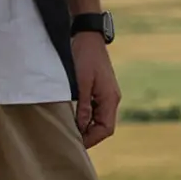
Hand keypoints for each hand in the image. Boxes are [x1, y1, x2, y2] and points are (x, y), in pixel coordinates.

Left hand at [72, 33, 119, 148]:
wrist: (87, 36)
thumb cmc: (85, 56)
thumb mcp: (81, 82)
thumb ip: (84, 106)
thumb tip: (82, 127)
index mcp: (110, 98)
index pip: (106, 129)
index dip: (92, 139)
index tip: (76, 143)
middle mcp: (111, 99)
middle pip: (103, 127)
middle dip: (88, 135)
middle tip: (70, 139)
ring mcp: (106, 94)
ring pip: (99, 120)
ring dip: (86, 127)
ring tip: (69, 130)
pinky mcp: (99, 90)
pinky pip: (95, 110)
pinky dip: (85, 117)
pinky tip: (73, 117)